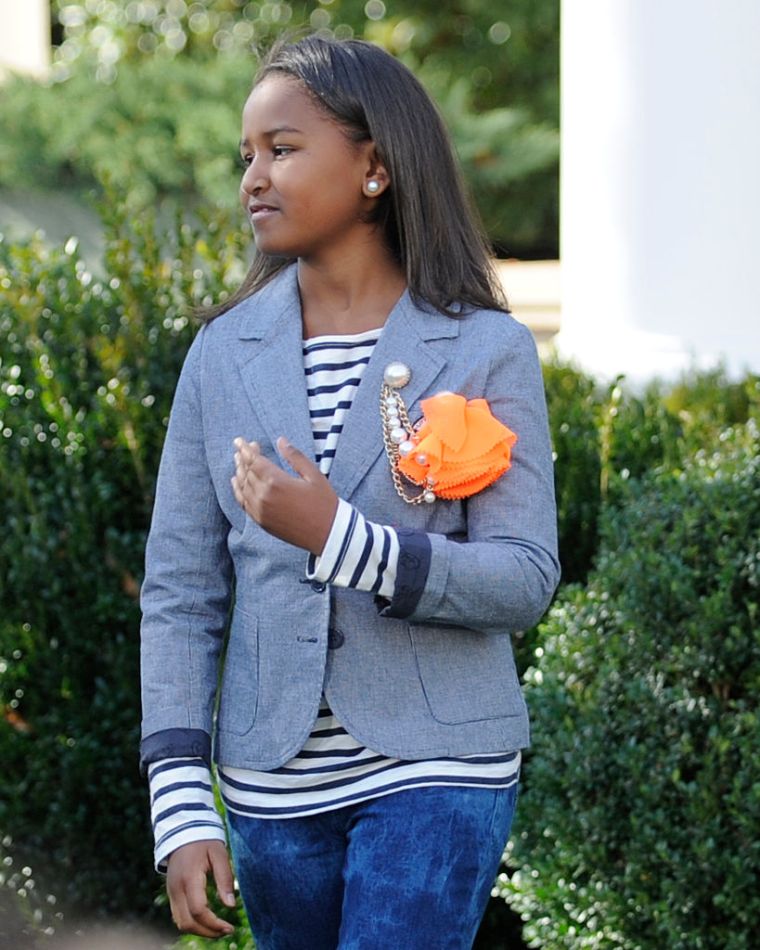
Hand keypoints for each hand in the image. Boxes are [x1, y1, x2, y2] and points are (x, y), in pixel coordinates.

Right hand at [166, 840, 235, 937]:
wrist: (183, 828)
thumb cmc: (204, 839)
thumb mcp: (219, 853)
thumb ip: (225, 878)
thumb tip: (231, 905)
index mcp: (189, 878)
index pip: (199, 911)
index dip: (214, 924)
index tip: (230, 927)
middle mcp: (176, 888)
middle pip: (187, 923)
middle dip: (208, 932)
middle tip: (227, 931)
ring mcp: (171, 891)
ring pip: (181, 923)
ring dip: (199, 930)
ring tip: (219, 928)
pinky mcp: (171, 892)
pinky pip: (179, 916)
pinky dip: (192, 923)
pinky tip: (208, 920)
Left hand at [231, 436, 337, 555]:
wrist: (328, 534)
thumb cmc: (324, 503)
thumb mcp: (314, 475)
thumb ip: (295, 456)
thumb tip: (281, 440)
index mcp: (277, 482)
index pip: (254, 461)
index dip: (246, 449)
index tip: (240, 441)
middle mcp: (264, 496)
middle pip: (246, 472)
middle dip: (244, 458)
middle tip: (243, 448)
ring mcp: (260, 510)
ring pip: (242, 486)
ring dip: (239, 471)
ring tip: (238, 461)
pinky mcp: (261, 521)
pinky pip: (243, 503)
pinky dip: (237, 490)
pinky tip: (236, 482)